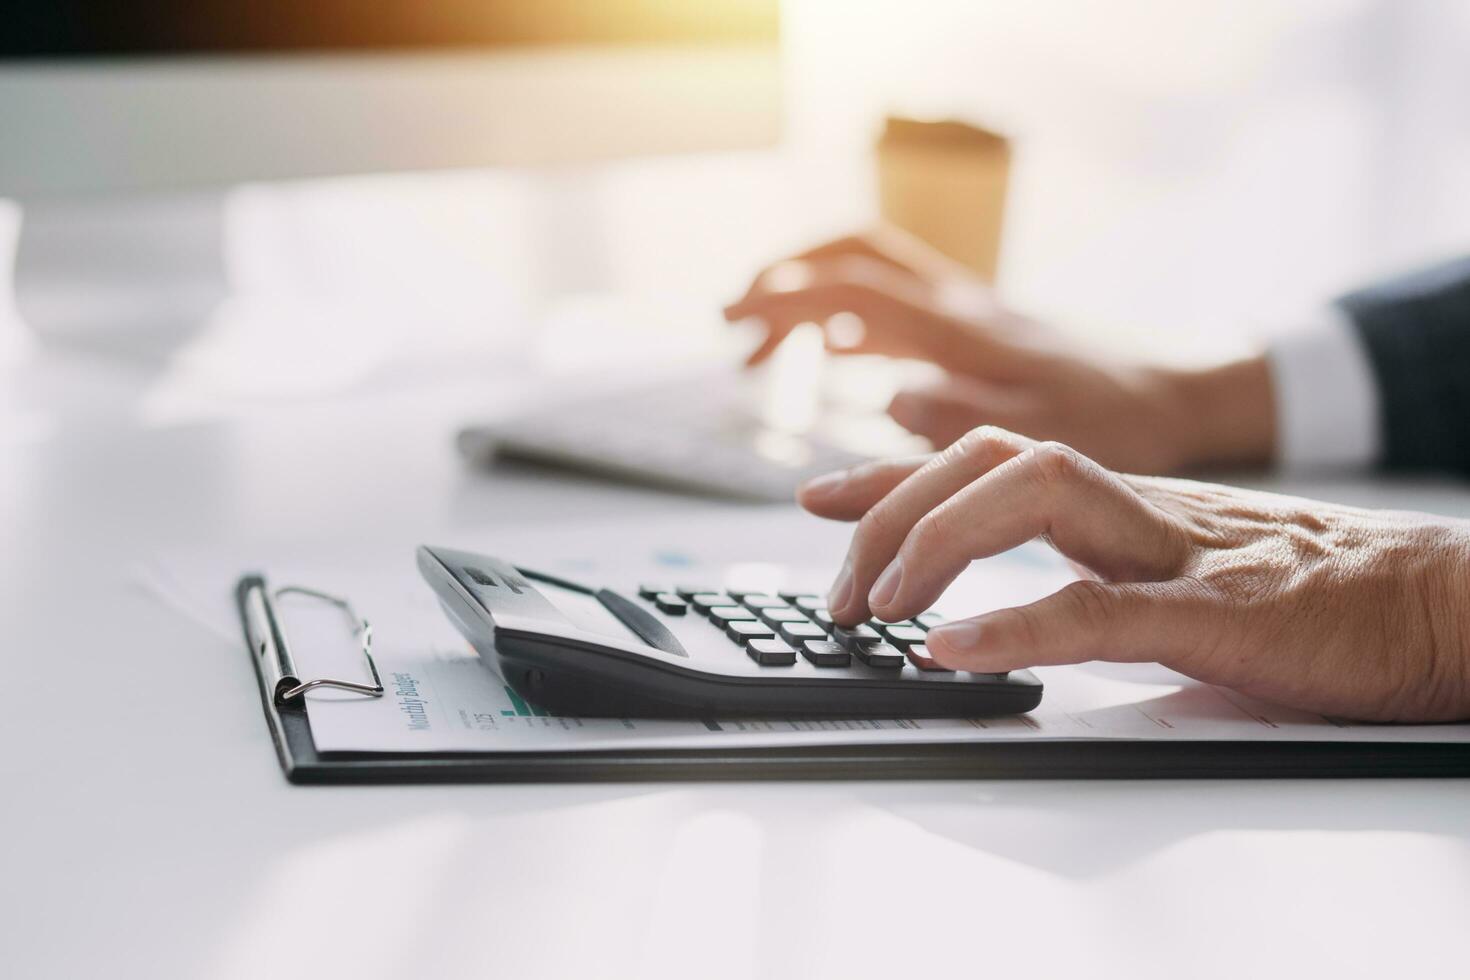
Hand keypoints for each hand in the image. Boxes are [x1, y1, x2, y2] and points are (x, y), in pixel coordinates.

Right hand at [725, 226, 1274, 472]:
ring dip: (810, 290)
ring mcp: (967, 308)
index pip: (854, 288)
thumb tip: (888, 397)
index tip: (735, 325)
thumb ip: (960, 420)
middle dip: (783, 277)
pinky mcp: (979, 324)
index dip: (785, 302)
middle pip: (853, 253)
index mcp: (962, 331)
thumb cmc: (1116, 418)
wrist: (1179, 388)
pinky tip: (836, 352)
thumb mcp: (1040, 438)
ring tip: (765, 342)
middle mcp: (958, 305)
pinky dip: (848, 314)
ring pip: (872, 268)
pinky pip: (897, 297)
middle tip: (733, 319)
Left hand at [800, 427, 1469, 721]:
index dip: (890, 473)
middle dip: (893, 511)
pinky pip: (1103, 606)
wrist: (1438, 605)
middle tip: (843, 591)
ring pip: (1035, 496)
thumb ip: (1094, 570)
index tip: (814, 496)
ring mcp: (1179, 550)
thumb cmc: (1309, 598)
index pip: (985, 458)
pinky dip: (1018, 624)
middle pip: (989, 459)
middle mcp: (1137, 507)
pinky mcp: (1224, 612)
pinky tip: (954, 650)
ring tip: (884, 605)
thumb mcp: (1175, 571)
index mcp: (1121, 502)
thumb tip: (1000, 605)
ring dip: (938, 543)